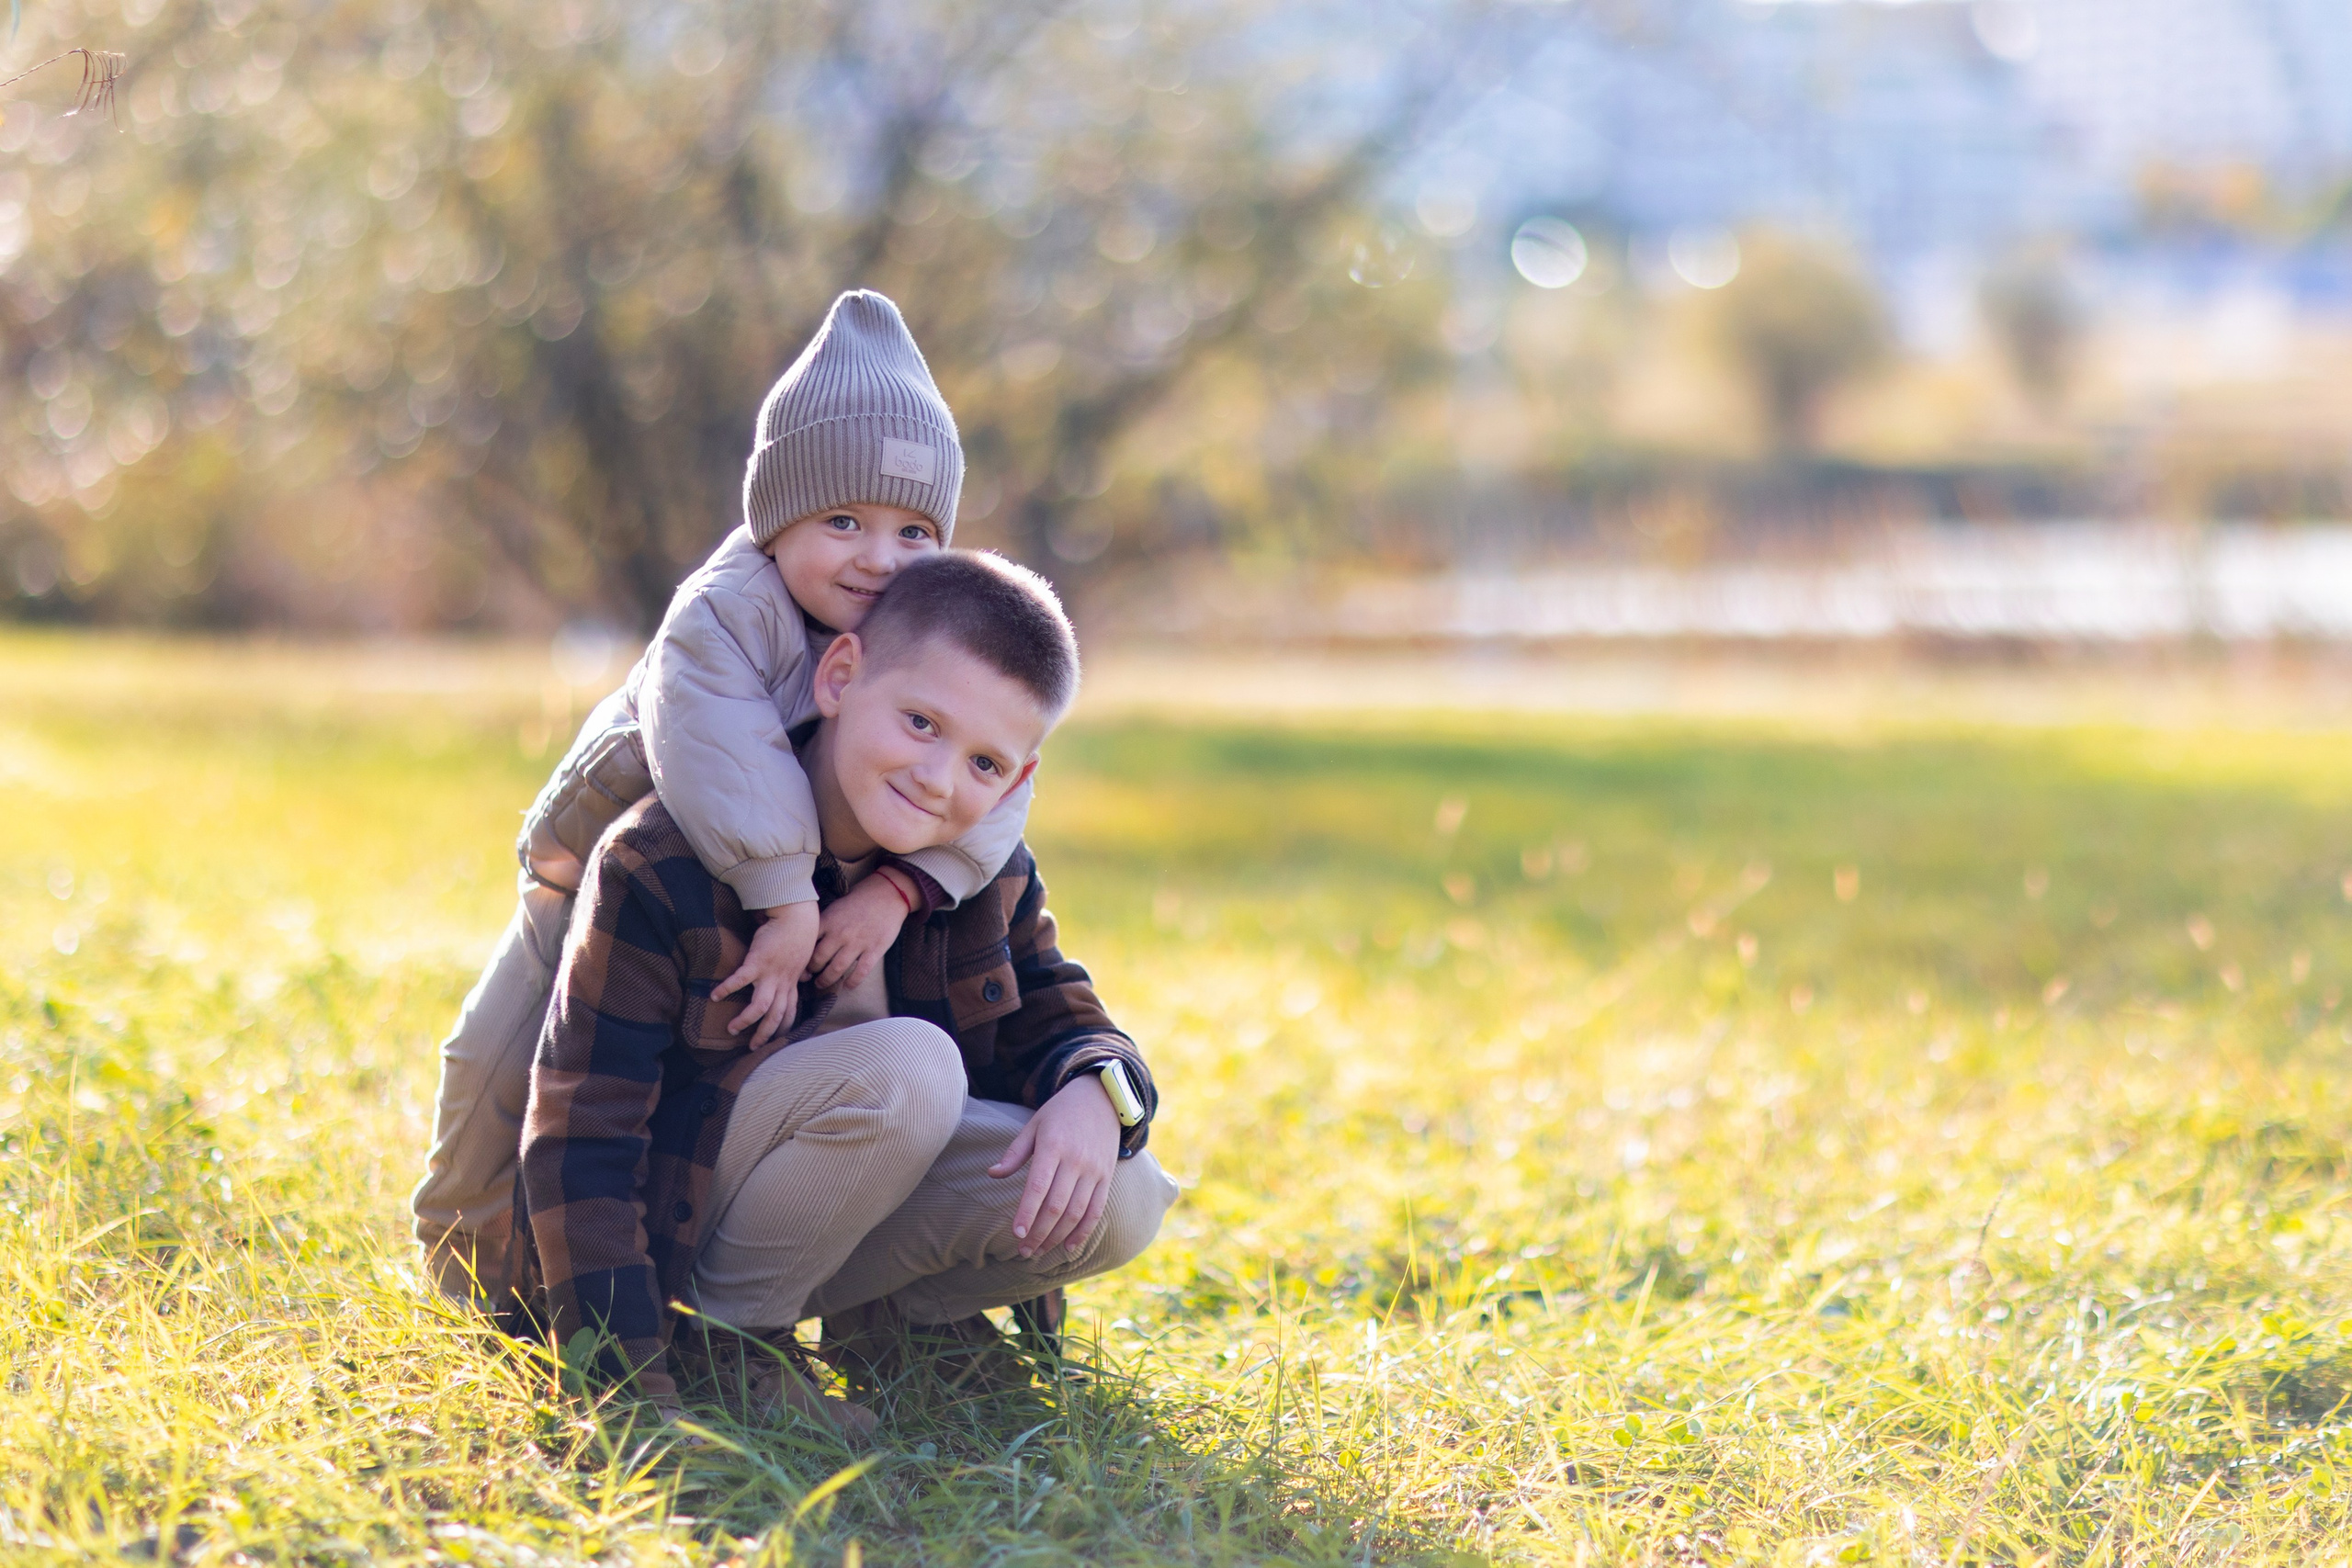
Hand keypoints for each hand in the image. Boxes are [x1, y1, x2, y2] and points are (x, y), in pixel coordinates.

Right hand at [713, 901, 818, 1046]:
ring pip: (760, 1007)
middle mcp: (782, 983)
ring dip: (746, 1020)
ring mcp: (770, 974)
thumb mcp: (802, 958)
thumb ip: (799, 971)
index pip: (789, 1012)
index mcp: (792, 983)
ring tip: (732, 1029)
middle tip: (753, 1047)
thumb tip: (804, 977)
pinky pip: (740, 980)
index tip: (776, 1040)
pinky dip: (726, 989)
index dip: (783, 1028)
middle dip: (765, 1034)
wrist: (796, 916)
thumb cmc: (798, 935)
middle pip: (775, 1016)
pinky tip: (714, 996)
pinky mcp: (757, 963)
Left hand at [809, 869, 914, 990]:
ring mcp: (858, 943)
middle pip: (819, 959)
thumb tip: (809, 942)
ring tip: (822, 984)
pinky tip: (847, 986)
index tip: (801, 964)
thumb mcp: (835, 907)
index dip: (801, 958)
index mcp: (828, 921)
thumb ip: (823, 924)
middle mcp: (840, 933)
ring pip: (836, 969)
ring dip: (827, 980)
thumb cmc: (859, 900)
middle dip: (812, 972)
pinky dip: (852, 982)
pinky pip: (861, 972)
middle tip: (810, 977)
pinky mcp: (874, 949)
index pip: (808, 944)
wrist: (887, 894)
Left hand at [988, 1072, 1121, 1260]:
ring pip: (1076, 1212)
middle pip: (1057, 1206)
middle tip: (1023, 1251)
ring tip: (1040, 1251)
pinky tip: (1068, 1247)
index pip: (1038, 1186)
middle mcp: (1076, 1161)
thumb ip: (1014, 1153)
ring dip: (1057, 1237)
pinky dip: (1083, 1231)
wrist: (1102, 1098)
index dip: (1027, 1212)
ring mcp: (1094, 1171)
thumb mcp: (1034, 1125)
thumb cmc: (1061, 1112)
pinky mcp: (1106, 1177)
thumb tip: (992, 1174)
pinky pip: (1096, 1210)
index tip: (1016, 1234)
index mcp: (1054, 1146)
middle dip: (1039, 1233)